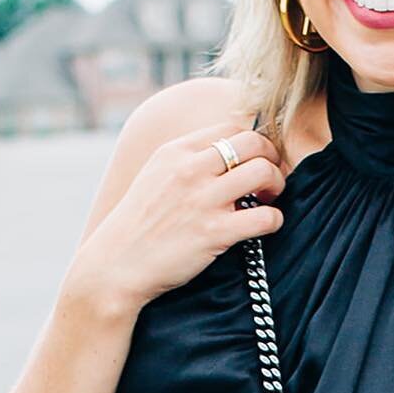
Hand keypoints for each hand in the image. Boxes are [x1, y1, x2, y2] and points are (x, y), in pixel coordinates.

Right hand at [66, 119, 289, 315]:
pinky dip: (275, 220)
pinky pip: (265, 217)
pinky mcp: (214, 232)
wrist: (116, 266)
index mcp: (176, 151)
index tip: (257, 160)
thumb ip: (186, 160)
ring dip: (277, 185)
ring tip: (269, 200)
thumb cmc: (138, 225)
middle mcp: (190, 169)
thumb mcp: (155, 176)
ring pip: (263, 172)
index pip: (231, 126)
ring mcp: (202, 200)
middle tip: (271, 180)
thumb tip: (225, 152)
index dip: (254, 142)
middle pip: (253, 142)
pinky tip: (267, 225)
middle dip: (272, 158)